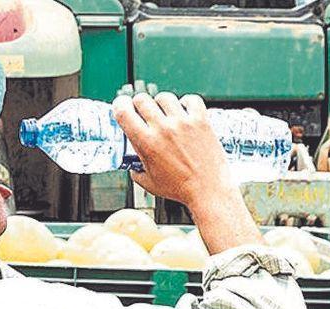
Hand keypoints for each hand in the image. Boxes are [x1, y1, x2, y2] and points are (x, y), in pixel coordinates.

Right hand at [111, 92, 231, 207]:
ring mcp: (183, 123)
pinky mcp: (201, 121)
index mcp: (146, 143)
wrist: (209, 190)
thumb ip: (137, 171)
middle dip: (139, 105)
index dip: (120, 105)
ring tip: (166, 115)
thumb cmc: (181, 189)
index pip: (123, 112)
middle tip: (144, 113)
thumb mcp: (150, 183)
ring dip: (162, 104)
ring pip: (165, 97)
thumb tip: (133, 163)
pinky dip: (186, 103)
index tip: (122, 106)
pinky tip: (185, 112)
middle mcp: (163, 129)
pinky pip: (191, 99)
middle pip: (142, 100)